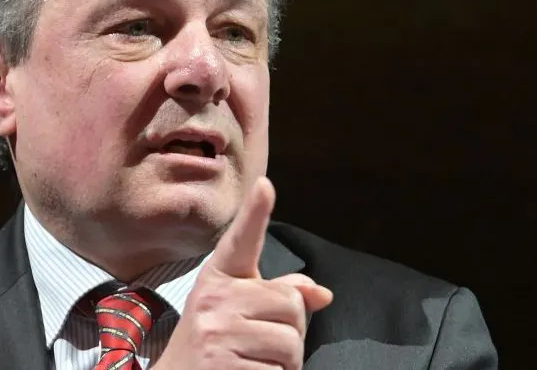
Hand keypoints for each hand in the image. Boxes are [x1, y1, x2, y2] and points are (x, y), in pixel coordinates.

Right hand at [156, 177, 332, 369]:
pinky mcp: (226, 367)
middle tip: (259, 344)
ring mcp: (218, 334)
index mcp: (218, 279)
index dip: (255, 213)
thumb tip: (322, 293)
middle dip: (289, 331)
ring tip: (253, 362)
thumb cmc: (214, 345)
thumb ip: (277, 296)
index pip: (240, 242)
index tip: (265, 185)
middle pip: (292, 304)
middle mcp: (214, 300)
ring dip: (284, 363)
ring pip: (291, 343)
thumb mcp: (236, 312)